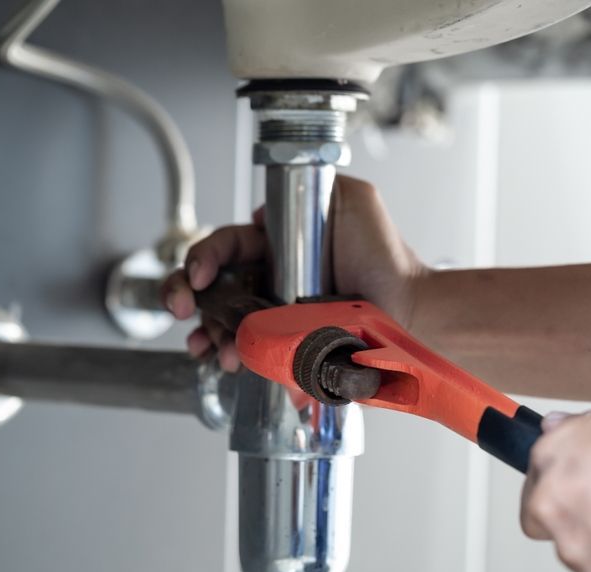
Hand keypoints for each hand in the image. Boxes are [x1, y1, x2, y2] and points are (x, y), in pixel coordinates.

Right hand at [162, 175, 426, 370]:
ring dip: (206, 334)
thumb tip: (264, 214)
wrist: (410, 309)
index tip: (199, 275)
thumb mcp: (352, 199)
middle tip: (180, 308)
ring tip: (211, 348)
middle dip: (184, 295)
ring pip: (222, 323)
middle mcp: (270, 280)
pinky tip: (229, 363)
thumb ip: (312, 188)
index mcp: (277, 247)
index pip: (225, 246)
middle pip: (210, 287)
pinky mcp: (287, 345)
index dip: (203, 258)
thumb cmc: (387, 257)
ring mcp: (275, 315)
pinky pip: (250, 352)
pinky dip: (232, 358)